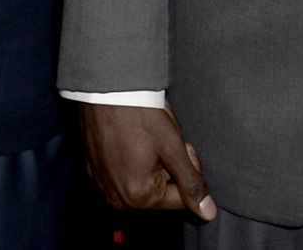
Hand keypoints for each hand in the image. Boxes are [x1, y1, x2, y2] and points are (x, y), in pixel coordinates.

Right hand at [80, 104, 217, 220]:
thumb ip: (191, 183)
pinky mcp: (93, 173)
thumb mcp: (174, 147)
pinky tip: (130, 140)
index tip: (181, 147)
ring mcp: (102, 186)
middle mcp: (116, 199)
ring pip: (143, 184)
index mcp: (138, 198)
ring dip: (152, 165)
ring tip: (146, 138)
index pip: (181, 199)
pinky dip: (132, 162)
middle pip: (161, 193)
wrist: (106, 89)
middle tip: (164, 140)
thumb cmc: (140, 114)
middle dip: (169, 169)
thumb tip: (208, 213)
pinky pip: (123, 176)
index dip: (188, 169)